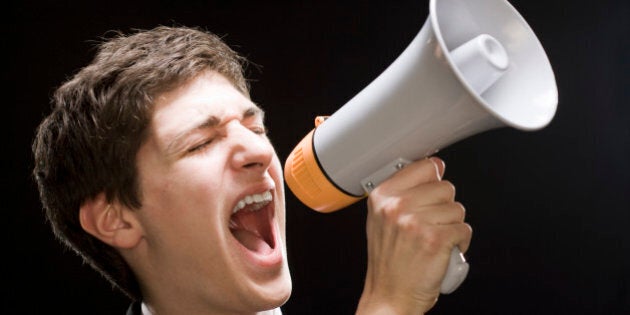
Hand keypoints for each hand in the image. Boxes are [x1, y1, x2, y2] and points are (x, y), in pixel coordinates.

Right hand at [356, 157, 471, 314]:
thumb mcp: (381, 220)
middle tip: (429, 225)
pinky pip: (464, 228)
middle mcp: (397, 206)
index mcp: (382, 197)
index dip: (433, 180)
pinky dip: (460, 242)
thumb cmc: (389, 263)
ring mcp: (416, 222)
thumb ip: (401, 193)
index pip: (425, 166)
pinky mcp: (436, 239)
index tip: (431, 191)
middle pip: (445, 187)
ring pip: (457, 208)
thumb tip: (433, 168)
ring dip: (452, 225)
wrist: (390, 296)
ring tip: (434, 239)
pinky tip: (443, 250)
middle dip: (444, 207)